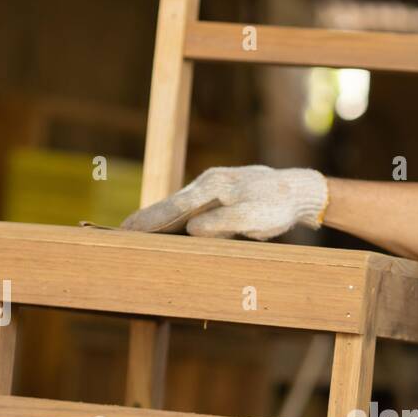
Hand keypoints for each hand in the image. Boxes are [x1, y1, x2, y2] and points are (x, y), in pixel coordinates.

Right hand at [120, 165, 327, 238]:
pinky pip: (192, 209)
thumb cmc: (277, 205)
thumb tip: (191, 230)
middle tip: (120, 232)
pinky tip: (167, 227)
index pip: (174, 207)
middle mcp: (208, 184)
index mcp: (213, 187)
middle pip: (170, 205)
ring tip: (135, 232)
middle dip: (145, 219)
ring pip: (180, 207)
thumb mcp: (252, 218)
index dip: (150, 220)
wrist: (297, 190)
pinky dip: (175, 218)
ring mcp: (213, 188)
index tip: (127, 230)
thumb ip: (222, 224)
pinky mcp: (220, 195)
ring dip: (158, 219)